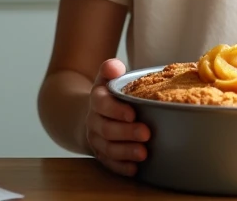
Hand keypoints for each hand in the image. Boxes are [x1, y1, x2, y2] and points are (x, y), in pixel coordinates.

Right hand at [86, 58, 149, 175]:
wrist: (89, 115)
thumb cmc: (108, 95)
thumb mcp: (106, 78)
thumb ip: (110, 69)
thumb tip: (114, 66)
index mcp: (96, 100)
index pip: (102, 104)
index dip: (116, 110)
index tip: (133, 113)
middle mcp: (94, 121)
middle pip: (107, 129)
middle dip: (126, 132)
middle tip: (146, 133)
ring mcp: (96, 139)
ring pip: (108, 148)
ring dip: (126, 152)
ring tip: (144, 154)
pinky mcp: (101, 154)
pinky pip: (108, 163)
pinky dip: (121, 167)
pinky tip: (134, 169)